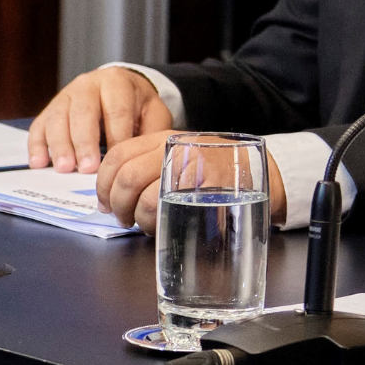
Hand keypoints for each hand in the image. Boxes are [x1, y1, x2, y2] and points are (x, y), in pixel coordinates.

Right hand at [27, 68, 170, 172]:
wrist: (119, 88)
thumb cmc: (137, 104)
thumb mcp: (154, 112)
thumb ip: (151, 131)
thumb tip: (142, 157)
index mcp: (116, 82)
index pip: (116, 110)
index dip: (116, 136)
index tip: (117, 160)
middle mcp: (87, 84)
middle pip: (83, 113)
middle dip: (84, 142)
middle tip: (87, 168)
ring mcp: (65, 95)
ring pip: (57, 118)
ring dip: (60, 146)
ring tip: (65, 168)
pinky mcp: (49, 109)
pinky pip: (39, 125)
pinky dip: (37, 145)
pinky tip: (39, 162)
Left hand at [96, 132, 287, 234]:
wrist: (261, 172)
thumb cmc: (216, 172)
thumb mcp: (181, 158)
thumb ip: (149, 167)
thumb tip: (111, 195)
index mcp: (164, 138)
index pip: (118, 156)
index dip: (103, 184)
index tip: (104, 202)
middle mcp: (176, 149)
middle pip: (127, 177)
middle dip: (118, 205)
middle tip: (122, 218)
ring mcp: (193, 168)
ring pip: (145, 197)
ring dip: (139, 218)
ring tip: (144, 224)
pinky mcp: (207, 189)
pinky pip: (168, 209)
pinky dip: (157, 223)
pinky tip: (161, 225)